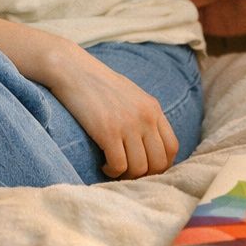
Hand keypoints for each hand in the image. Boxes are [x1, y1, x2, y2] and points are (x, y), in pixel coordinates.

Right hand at [41, 46, 178, 179]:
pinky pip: (119, 166)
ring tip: (114, 168)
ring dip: (126, 175)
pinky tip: (103, 164)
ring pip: (139, 168)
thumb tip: (150, 145)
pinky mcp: (108, 131)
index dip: (162, 165)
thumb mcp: (131, 95)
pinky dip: (112, 171)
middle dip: (144, 174)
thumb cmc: (98, 84)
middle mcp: (145, 117)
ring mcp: (128, 124)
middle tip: (129, 172)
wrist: (73, 70)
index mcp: (153, 108)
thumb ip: (144, 116)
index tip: (146, 168)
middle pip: (159, 162)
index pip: (172, 147)